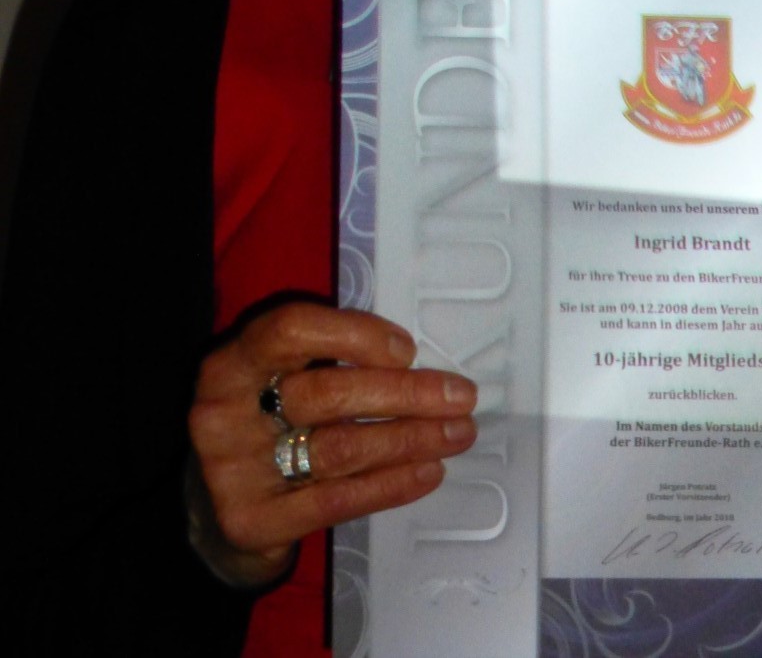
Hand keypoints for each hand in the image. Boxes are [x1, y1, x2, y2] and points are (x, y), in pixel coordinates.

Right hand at [187, 301, 476, 586]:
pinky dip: (390, 485)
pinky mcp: (252, 521)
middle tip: (460, 398)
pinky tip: (426, 472)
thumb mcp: (279, 377)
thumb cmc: (266, 422)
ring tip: (455, 434)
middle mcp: (223, 411)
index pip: (292, 329)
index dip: (356, 335)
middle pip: (326, 393)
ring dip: (409, 440)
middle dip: (405, 394)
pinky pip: (336, 500)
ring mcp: (233, 470)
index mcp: (232, 359)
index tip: (408, 350)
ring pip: (338, 448)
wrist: (212, 506)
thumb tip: (418, 363)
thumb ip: (328, 360)